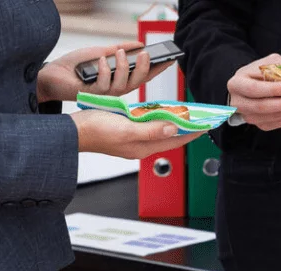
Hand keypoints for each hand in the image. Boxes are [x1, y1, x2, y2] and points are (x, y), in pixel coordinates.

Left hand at [37, 42, 172, 102]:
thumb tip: (138, 44)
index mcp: (120, 80)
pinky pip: (103, 85)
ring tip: (119, 52)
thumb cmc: (75, 66)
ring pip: (123, 85)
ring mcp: (105, 95)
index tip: (170, 59)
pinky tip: (102, 60)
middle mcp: (116, 90)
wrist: (51, 74)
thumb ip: (120, 49)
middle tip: (145, 54)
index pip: (143, 76)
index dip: (157, 69)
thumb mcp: (101, 52)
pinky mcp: (92, 95)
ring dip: (123, 67)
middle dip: (143, 68)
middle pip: (137, 83)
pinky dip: (104, 71)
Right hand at [71, 110, 204, 158]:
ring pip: (160, 132)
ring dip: (174, 124)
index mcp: (143, 146)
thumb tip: (173, 129)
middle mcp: (141, 145)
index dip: (193, 132)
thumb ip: (150, 130)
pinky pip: (148, 127)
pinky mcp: (126, 132)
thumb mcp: (125, 129)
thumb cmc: (95, 131)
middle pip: (171, 137)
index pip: (176, 140)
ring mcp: (133, 139)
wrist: (72, 131)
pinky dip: (158, 120)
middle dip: (188, 129)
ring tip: (188, 117)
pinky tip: (161, 114)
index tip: (208, 125)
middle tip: (202, 119)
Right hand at [227, 53, 280, 130]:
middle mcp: (239, 102)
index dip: (272, 89)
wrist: (251, 84)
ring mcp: (248, 115)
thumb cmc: (259, 72)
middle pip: (261, 106)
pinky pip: (276, 124)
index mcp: (237, 83)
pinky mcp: (258, 123)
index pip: (254, 88)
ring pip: (270, 118)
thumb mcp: (269, 63)